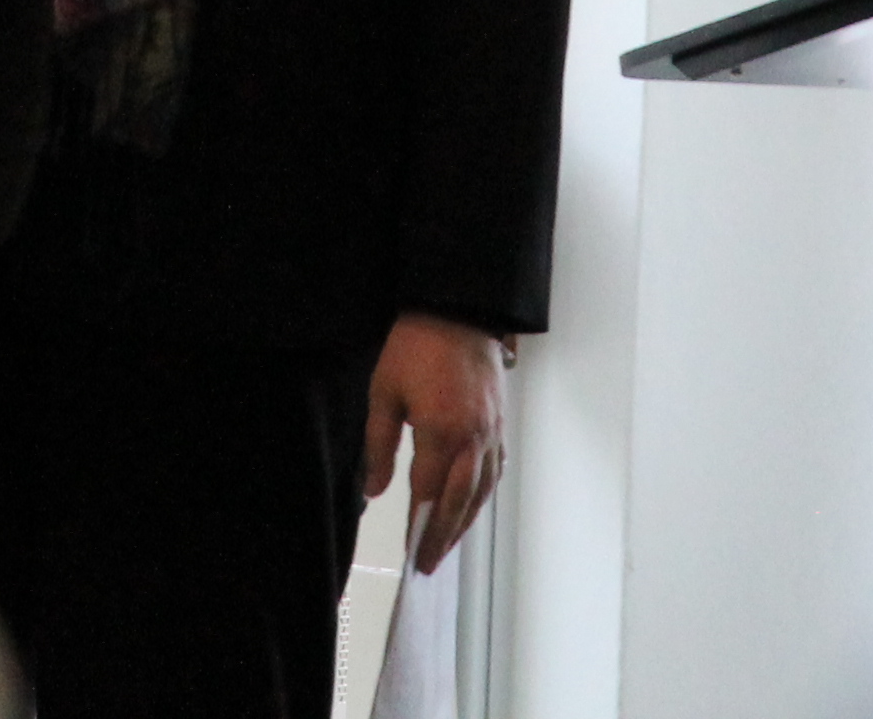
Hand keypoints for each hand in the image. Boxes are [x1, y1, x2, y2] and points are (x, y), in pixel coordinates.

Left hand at [358, 313, 507, 576]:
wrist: (456, 308)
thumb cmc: (415, 346)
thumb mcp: (383, 392)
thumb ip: (379, 446)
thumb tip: (372, 492)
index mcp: (442, 432)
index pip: (428, 494)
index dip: (418, 526)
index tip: (410, 553)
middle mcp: (473, 438)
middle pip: (459, 501)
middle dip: (443, 536)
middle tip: (429, 564)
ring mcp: (491, 431)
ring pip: (481, 490)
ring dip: (464, 522)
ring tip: (447, 545)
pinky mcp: (499, 421)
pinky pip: (495, 468)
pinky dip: (483, 493)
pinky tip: (472, 504)